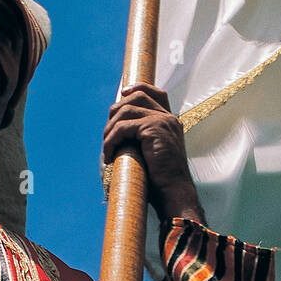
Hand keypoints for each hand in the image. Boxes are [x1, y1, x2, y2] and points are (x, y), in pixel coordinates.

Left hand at [102, 82, 205, 223]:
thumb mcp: (153, 154)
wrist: (174, 192)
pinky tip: (109, 155)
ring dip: (110, 129)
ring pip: (126, 110)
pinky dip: (111, 141)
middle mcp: (169, 118)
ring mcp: (162, 121)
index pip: (157, 93)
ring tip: (107, 148)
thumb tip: (118, 134)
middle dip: (116, 110)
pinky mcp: (153, 128)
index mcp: (170, 122)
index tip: (123, 94)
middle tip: (107, 134)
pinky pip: (122, 127)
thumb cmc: (162, 181)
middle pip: (137, 96)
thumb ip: (142, 140)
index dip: (138, 88)